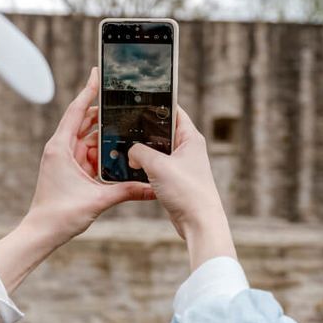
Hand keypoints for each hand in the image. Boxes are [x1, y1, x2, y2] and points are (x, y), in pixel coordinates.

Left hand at [0, 67, 154, 293]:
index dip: (88, 91)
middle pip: (84, 122)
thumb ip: (127, 191)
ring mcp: (65, 159)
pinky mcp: (69, 170)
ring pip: (88, 139)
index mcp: (60, 147)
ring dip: (105, 135)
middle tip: (123, 101)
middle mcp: (61, 149)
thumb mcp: (98, 199)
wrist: (42, 233)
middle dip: (103, 113)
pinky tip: (118, 151)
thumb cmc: (60, 214)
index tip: (98, 73)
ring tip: (126, 125)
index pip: (76, 111)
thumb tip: (152, 189)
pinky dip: (102, 152)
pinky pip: (88, 154)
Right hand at [128, 107, 235, 269]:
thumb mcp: (158, 166)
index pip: (173, 111)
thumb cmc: (186, 191)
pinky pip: (156, 166)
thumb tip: (131, 152)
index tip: (137, 100)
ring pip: (157, 150)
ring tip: (124, 148)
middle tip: (124, 127)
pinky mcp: (175, 179)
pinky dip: (145, 166)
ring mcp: (181, 164)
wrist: (198, 222)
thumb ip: (140, 152)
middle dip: (143, 130)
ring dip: (143, 151)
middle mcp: (188, 148)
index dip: (156, 104)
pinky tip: (132, 167)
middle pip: (162, 131)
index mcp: (190, 137)